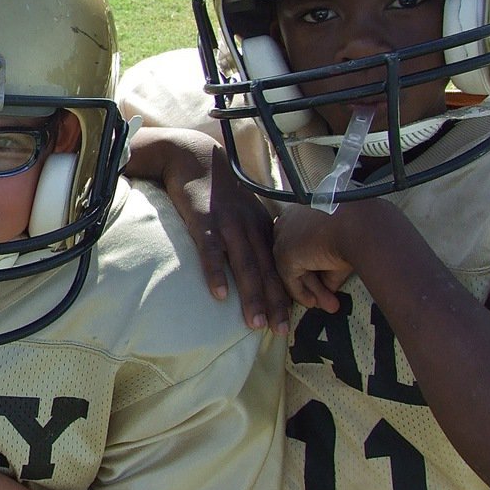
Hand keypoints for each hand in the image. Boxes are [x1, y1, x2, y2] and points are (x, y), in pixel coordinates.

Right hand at [127, 127, 288, 332]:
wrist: (194, 157)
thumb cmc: (217, 189)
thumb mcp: (243, 209)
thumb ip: (253, 234)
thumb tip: (260, 262)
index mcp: (261, 227)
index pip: (278, 267)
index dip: (287, 293)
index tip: (295, 319)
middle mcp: (250, 228)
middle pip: (267, 272)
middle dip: (275, 303)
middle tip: (281, 332)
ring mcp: (228, 226)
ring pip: (245, 266)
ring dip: (252, 296)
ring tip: (256, 324)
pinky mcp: (204, 223)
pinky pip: (212, 253)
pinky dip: (217, 274)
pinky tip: (219, 296)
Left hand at [272, 202, 370, 312]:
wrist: (361, 223)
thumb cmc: (360, 226)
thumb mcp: (344, 243)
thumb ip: (331, 262)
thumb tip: (330, 284)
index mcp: (303, 211)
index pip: (303, 243)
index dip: (315, 264)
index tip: (326, 278)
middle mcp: (288, 221)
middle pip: (299, 257)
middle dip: (315, 280)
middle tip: (328, 298)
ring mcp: (284, 237)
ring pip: (296, 268)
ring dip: (314, 289)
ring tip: (330, 305)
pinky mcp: (285, 254)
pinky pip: (291, 279)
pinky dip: (302, 293)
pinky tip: (315, 303)